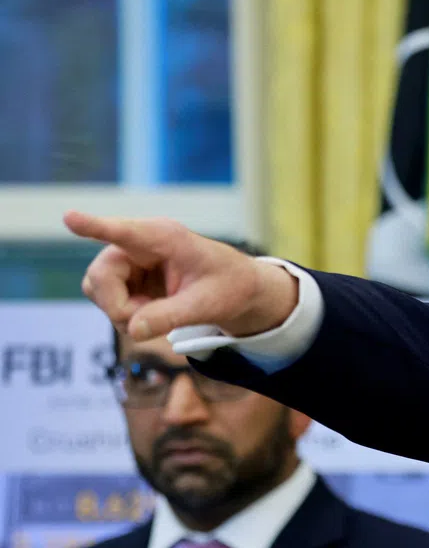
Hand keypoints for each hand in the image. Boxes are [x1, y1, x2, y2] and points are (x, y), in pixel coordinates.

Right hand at [66, 212, 298, 340]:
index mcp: (165, 237)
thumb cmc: (230, 287)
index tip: (70, 218)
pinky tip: (155, 314)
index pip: (124, 232)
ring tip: (160, 315)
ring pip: (98, 290)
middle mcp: (140, 244)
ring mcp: (131, 262)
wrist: (240, 291)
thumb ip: (172, 315)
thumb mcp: (208, 305)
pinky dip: (128, 316)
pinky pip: (108, 301)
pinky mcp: (128, 279)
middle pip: (100, 276)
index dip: (95, 226)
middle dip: (117, 306)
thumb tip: (133, 330)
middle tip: (148, 321)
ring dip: (122, 312)